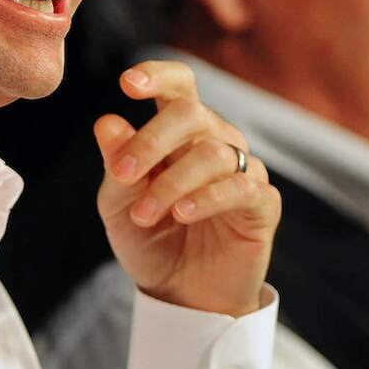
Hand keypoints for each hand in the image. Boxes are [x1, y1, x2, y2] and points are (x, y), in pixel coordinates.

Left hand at [94, 60, 279, 316]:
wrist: (179, 293)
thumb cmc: (148, 237)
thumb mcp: (117, 202)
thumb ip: (116, 162)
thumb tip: (107, 121)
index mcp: (178, 130)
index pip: (178, 85)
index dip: (157, 75)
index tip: (127, 84)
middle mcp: (214, 139)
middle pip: (190, 112)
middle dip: (151, 141)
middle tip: (122, 175)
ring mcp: (241, 168)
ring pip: (212, 152)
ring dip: (171, 182)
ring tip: (145, 214)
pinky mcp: (262, 203)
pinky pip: (241, 187)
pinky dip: (207, 197)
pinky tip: (182, 213)